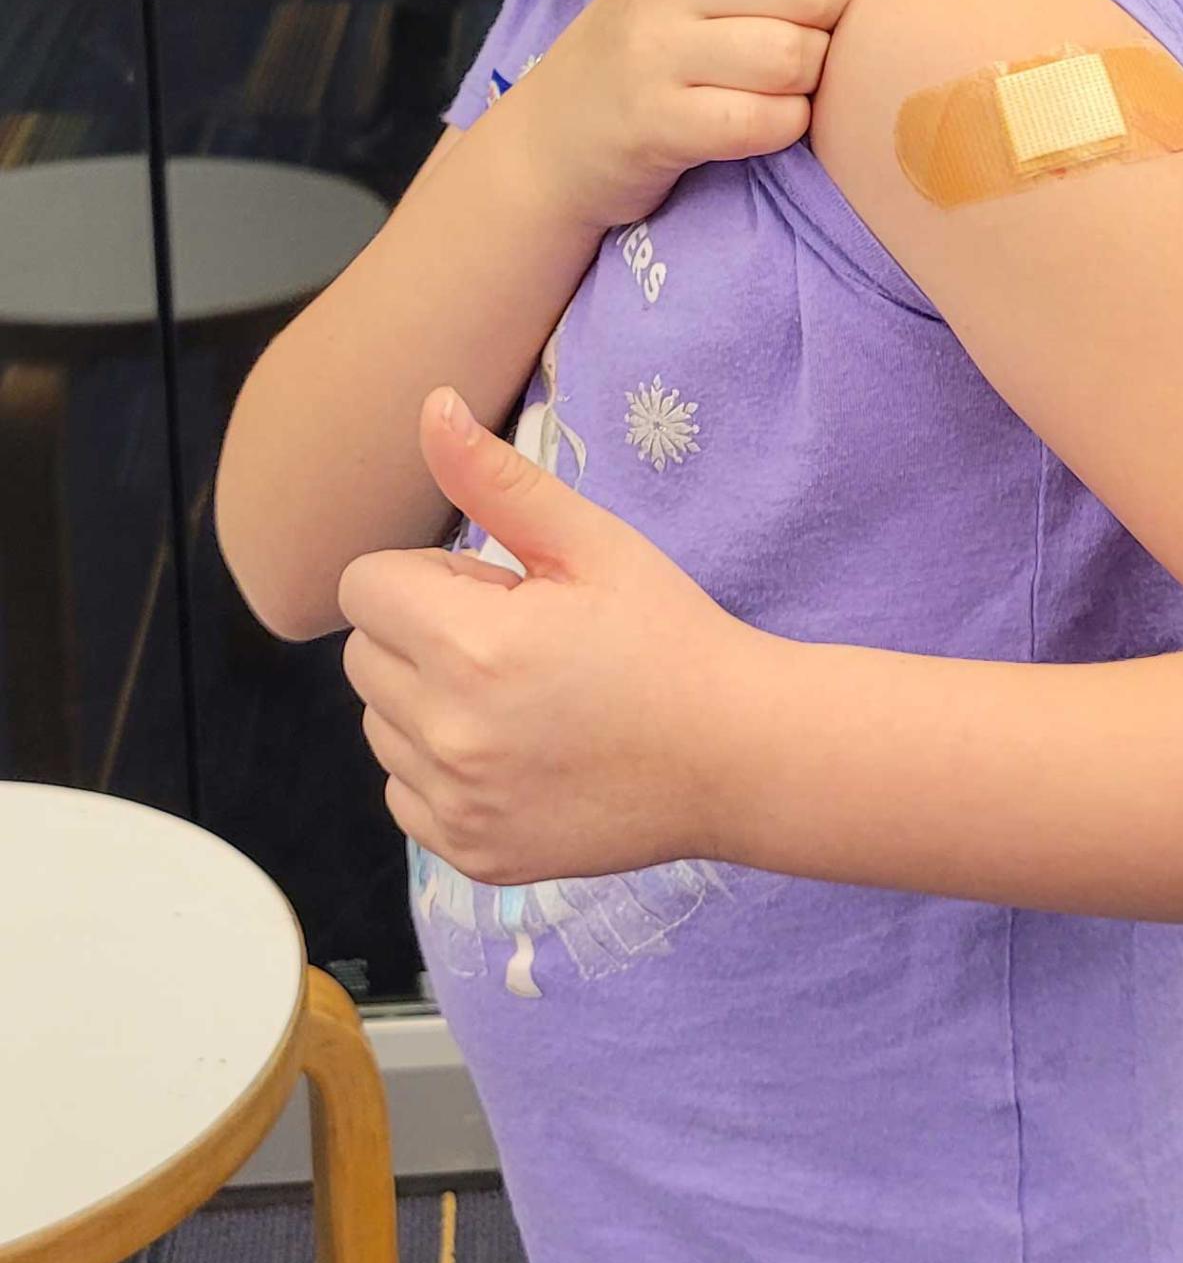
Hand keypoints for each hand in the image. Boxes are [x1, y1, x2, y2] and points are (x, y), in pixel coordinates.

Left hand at [339, 388, 747, 884]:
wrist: (738, 756)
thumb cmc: (669, 636)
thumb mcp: (593, 544)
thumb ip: (497, 480)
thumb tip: (430, 407)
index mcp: (471, 645)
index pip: (363, 587)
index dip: (427, 575)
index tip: (496, 588)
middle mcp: (449, 733)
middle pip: (364, 655)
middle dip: (421, 632)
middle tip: (515, 638)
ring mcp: (458, 804)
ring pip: (380, 726)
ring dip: (426, 700)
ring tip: (519, 695)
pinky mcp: (473, 855)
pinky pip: (404, 793)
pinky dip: (441, 768)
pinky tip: (517, 751)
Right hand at [515, 0, 873, 232]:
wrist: (553, 133)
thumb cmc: (651, 45)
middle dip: (840, 20)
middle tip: (816, 40)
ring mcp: (657, 51)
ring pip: (794, 55)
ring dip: (812, 81)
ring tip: (788, 84)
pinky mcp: (658, 123)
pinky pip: (764, 121)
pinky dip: (785, 127)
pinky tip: (766, 121)